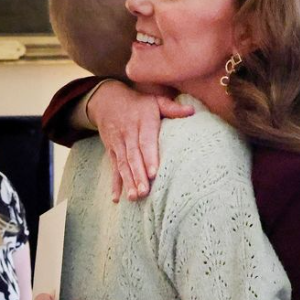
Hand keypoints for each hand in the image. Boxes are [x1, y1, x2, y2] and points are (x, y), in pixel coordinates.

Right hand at [87, 81, 193, 201]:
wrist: (107, 100)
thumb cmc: (139, 103)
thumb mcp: (155, 100)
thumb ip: (172, 108)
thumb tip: (192, 111)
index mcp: (142, 121)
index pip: (145, 141)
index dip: (149, 157)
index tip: (153, 173)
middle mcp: (128, 133)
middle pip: (133, 156)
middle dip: (138, 175)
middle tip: (145, 192)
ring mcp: (118, 143)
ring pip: (122, 164)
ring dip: (128, 182)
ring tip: (134, 197)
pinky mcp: (111, 151)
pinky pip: (113, 168)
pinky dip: (114, 184)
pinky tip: (116, 198)